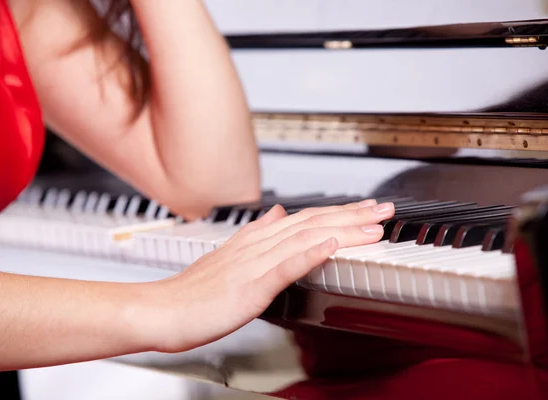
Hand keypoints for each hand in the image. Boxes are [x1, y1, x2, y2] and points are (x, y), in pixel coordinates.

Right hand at [148, 199, 395, 352]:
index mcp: (255, 241)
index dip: (339, 213)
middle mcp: (258, 246)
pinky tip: (331, 247)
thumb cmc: (194, 291)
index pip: (306, 220)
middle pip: (313, 223)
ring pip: (305, 240)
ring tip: (372, 226)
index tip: (366, 208)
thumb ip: (257, 233)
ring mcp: (254, 265)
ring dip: (342, 231)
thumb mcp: (229, 255)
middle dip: (353, 215)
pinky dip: (309, 255)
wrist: (162, 309)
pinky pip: (283, 268)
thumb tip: (279, 212)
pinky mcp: (249, 287)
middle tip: (385, 209)